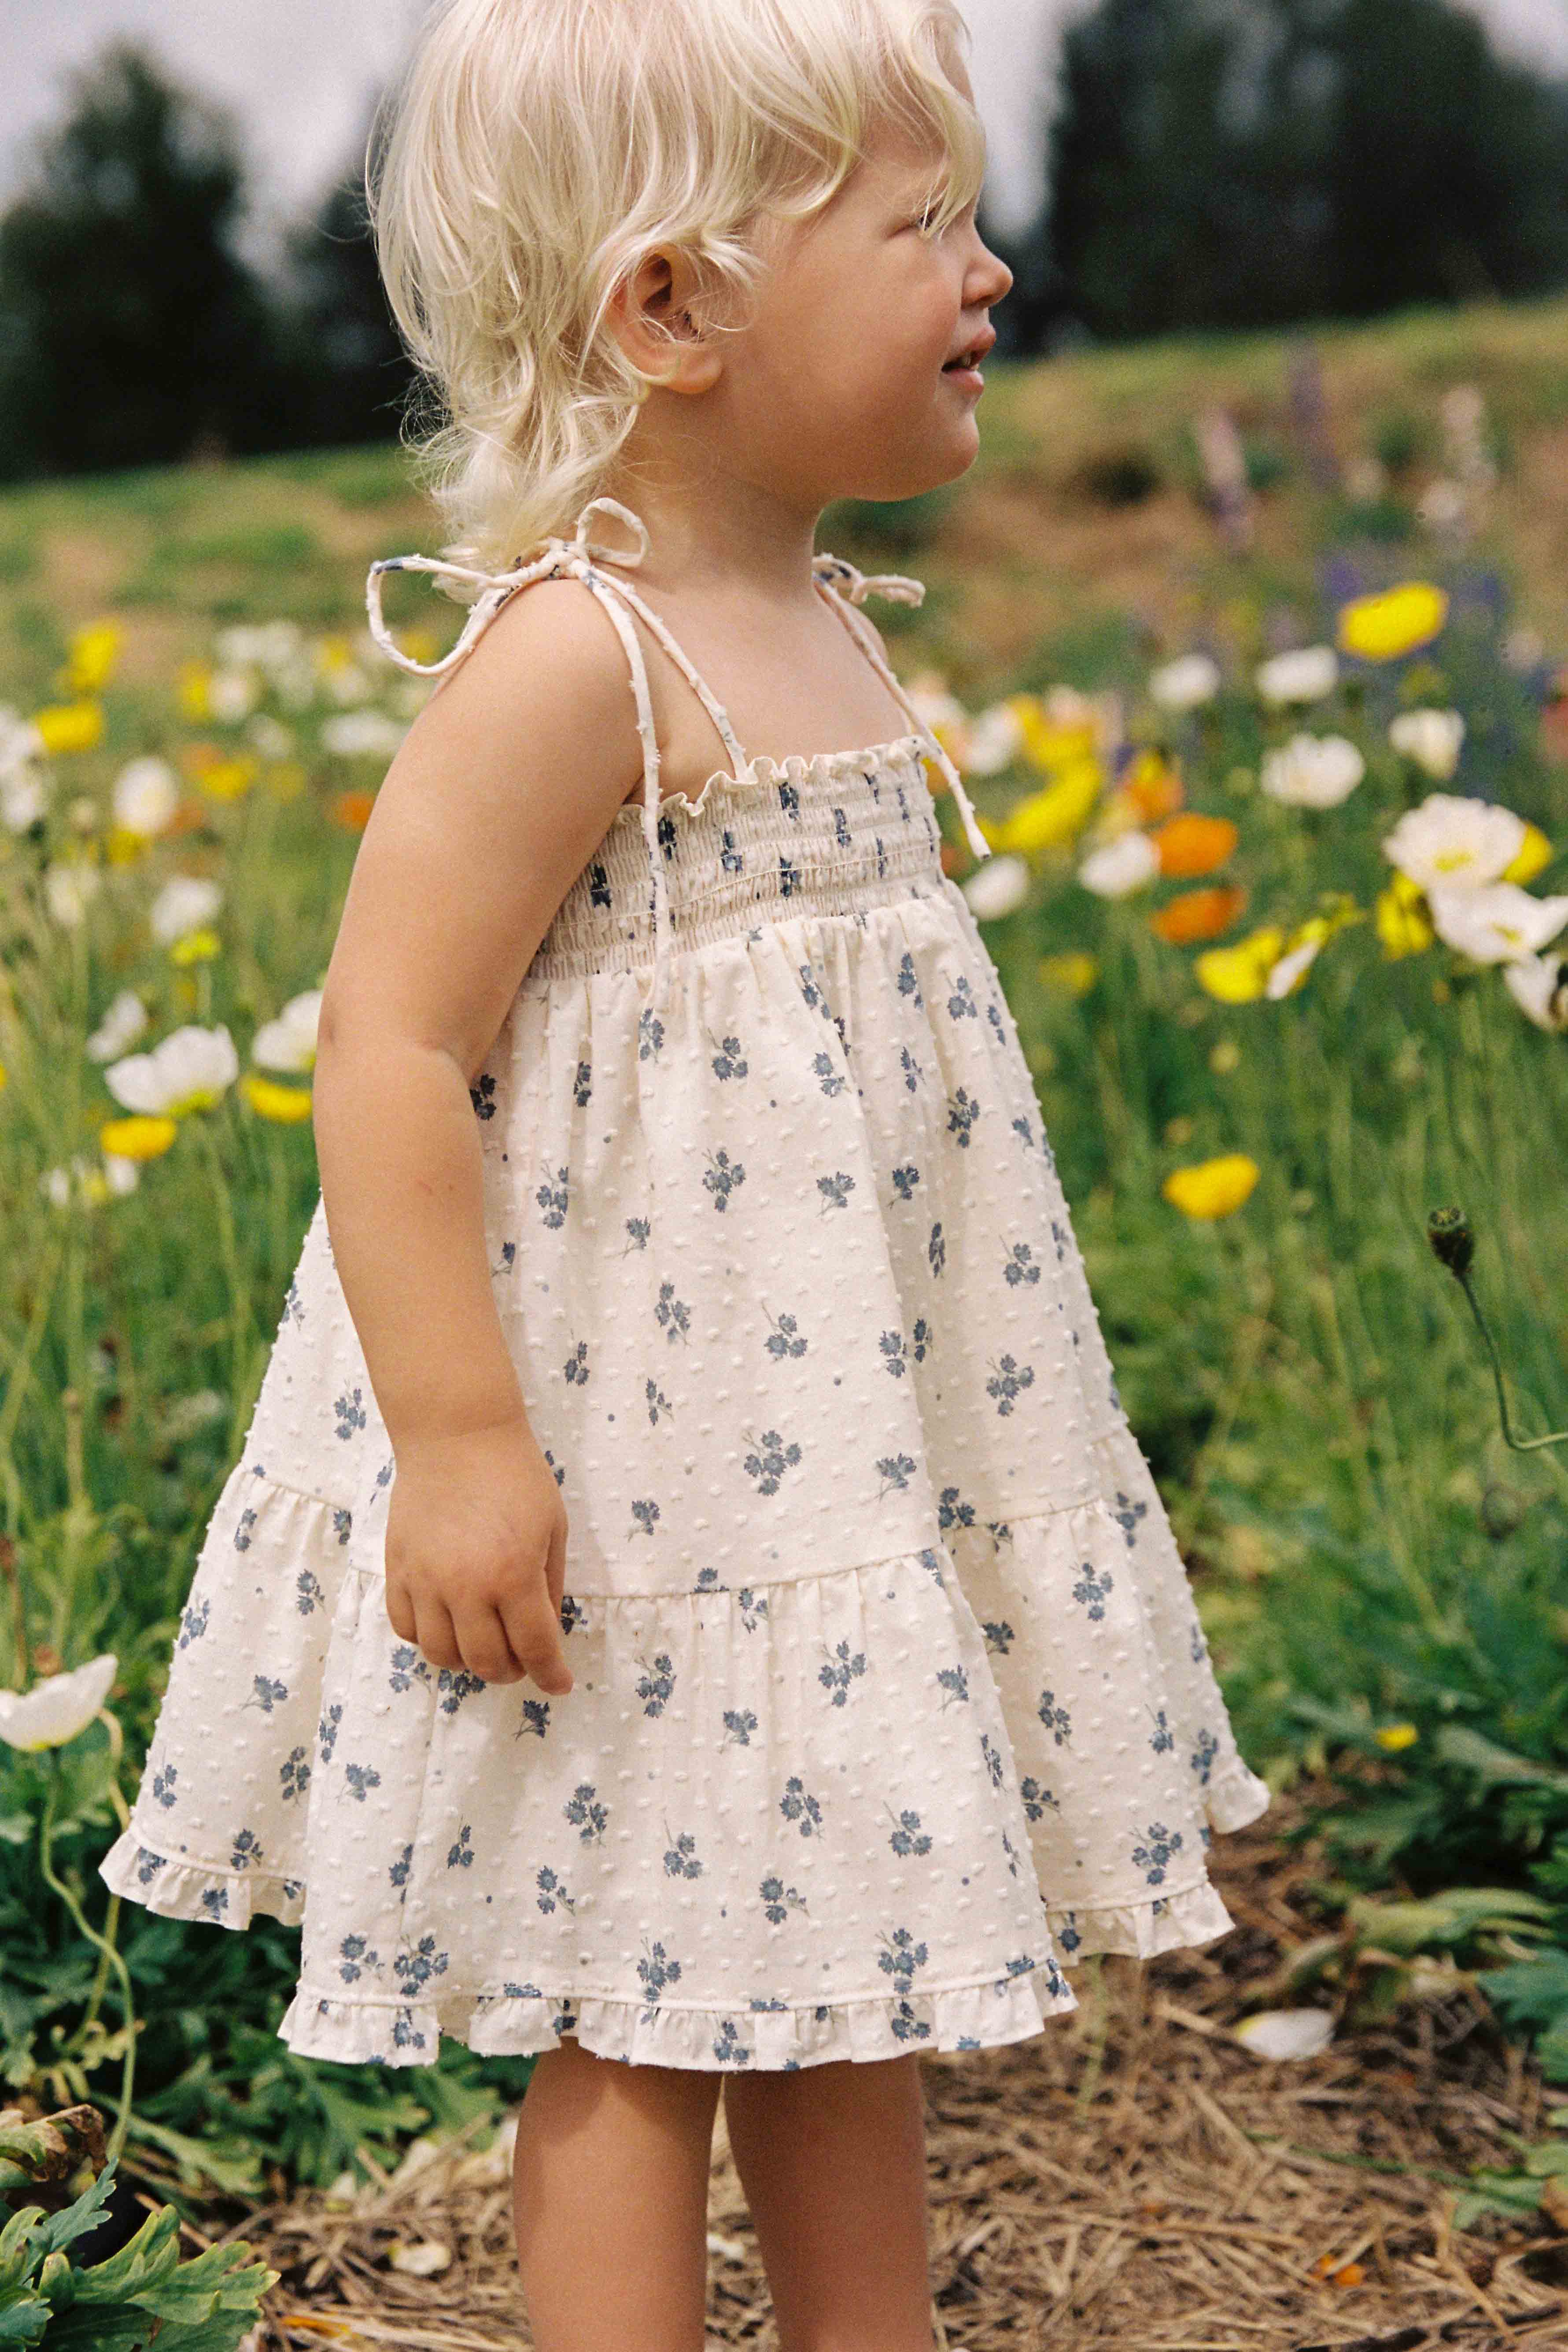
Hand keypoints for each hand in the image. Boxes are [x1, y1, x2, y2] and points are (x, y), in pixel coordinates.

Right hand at [383, 1414, 572, 1694]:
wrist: (457, 1435)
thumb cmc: (515, 1476)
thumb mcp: (553, 1528)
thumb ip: (550, 1586)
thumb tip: (545, 1633)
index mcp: (513, 1575)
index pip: (535, 1648)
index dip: (551, 1675)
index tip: (559, 1684)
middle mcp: (466, 1587)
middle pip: (486, 1661)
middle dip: (512, 1671)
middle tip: (523, 1661)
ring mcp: (425, 1581)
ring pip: (442, 1655)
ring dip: (468, 1662)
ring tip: (484, 1645)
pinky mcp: (396, 1570)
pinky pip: (406, 1628)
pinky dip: (428, 1640)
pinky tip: (448, 1626)